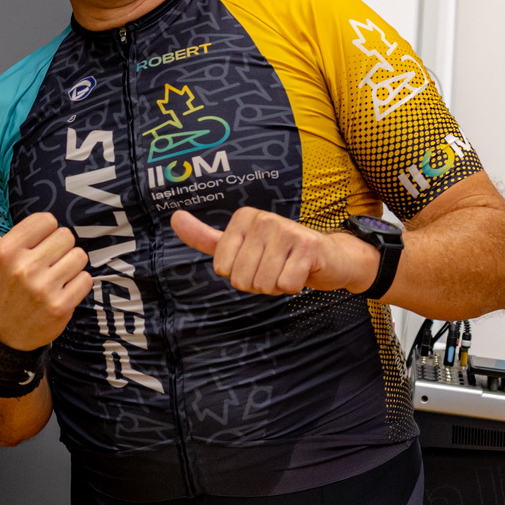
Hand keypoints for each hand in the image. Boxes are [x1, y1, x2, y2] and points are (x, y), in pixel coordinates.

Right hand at [0, 182, 90, 349]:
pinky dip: (77, 284)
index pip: (47, 220)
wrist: (0, 335)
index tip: (33, 245)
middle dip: (58, 247)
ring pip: (79, 256)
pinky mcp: (60, 308)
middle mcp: (23, 269)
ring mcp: (42, 290)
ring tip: (52, 276)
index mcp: (4, 251)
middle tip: (43, 263)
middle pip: (66, 235)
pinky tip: (60, 291)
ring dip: (70, 264)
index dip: (43, 231)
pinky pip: (86, 279)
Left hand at [171, 207, 379, 295]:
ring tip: (288, 269)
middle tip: (275, 267)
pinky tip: (302, 272)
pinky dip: (294, 287)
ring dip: (276, 286)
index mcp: (243, 217)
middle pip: (241, 279)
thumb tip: (174, 217)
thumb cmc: (280, 254)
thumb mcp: (239, 244)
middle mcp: (263, 219)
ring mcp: (287, 230)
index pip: (222, 268)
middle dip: (258, 283)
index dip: (239, 274)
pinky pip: (286, 285)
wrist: (330, 257)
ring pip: (263, 284)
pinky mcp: (308, 246)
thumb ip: (205, 237)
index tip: (257, 261)